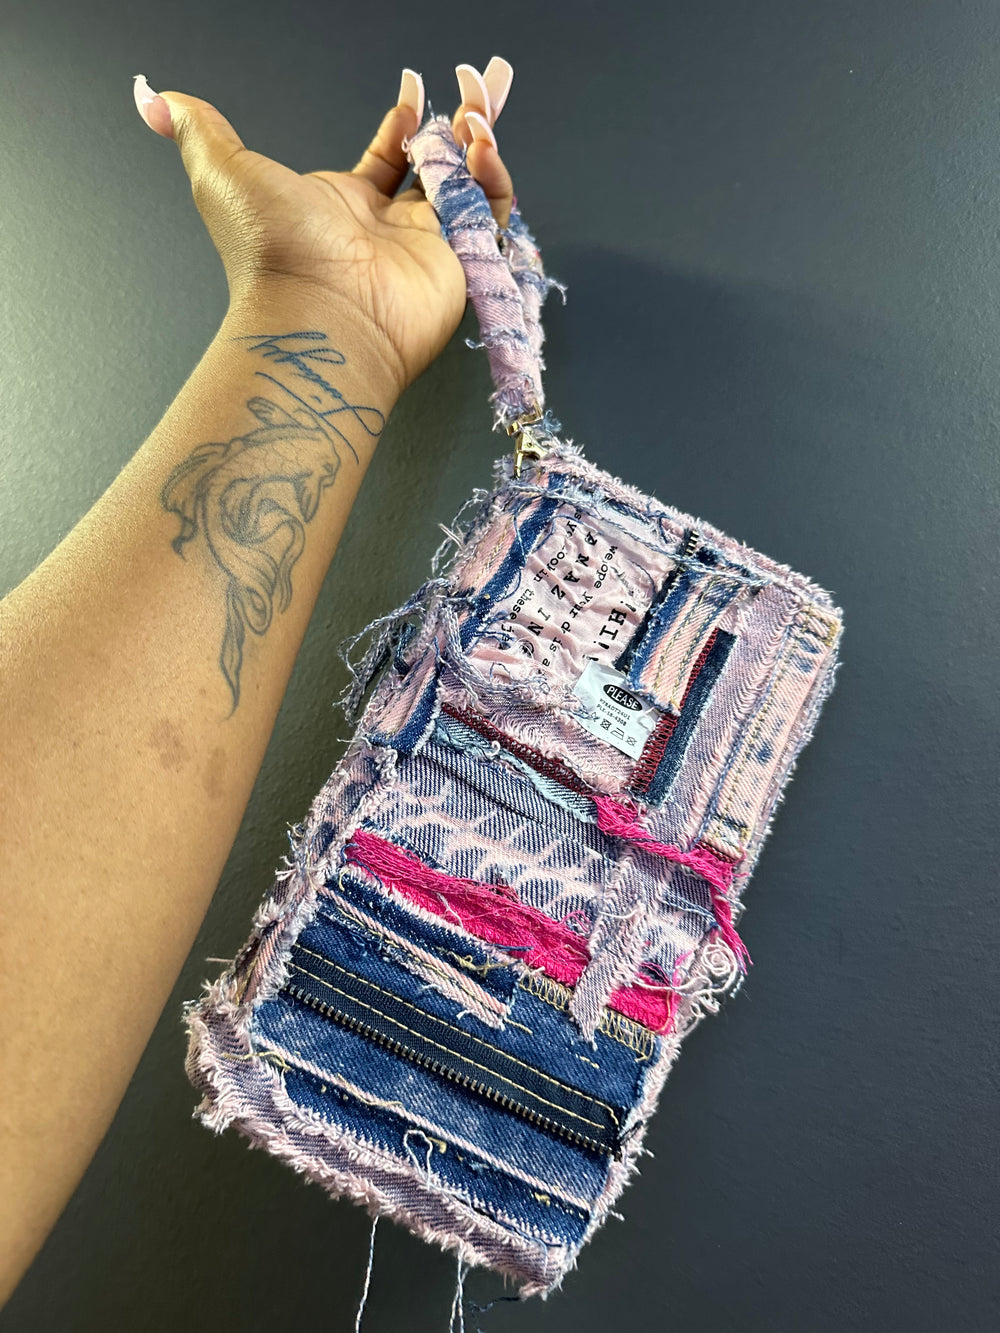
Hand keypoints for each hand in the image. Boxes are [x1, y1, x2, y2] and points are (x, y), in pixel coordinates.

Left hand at [132, 61, 515, 397]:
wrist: (318, 318)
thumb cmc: (272, 254)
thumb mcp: (223, 173)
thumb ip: (199, 128)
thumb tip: (154, 95)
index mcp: (342, 203)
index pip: (388, 156)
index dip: (405, 118)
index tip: (414, 86)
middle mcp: (388, 226)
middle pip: (437, 163)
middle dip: (462, 118)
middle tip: (485, 79)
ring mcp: (427, 248)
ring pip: (469, 186)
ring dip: (480, 141)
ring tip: (483, 102)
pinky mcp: (460, 266)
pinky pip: (490, 218)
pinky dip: (494, 179)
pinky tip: (481, 145)